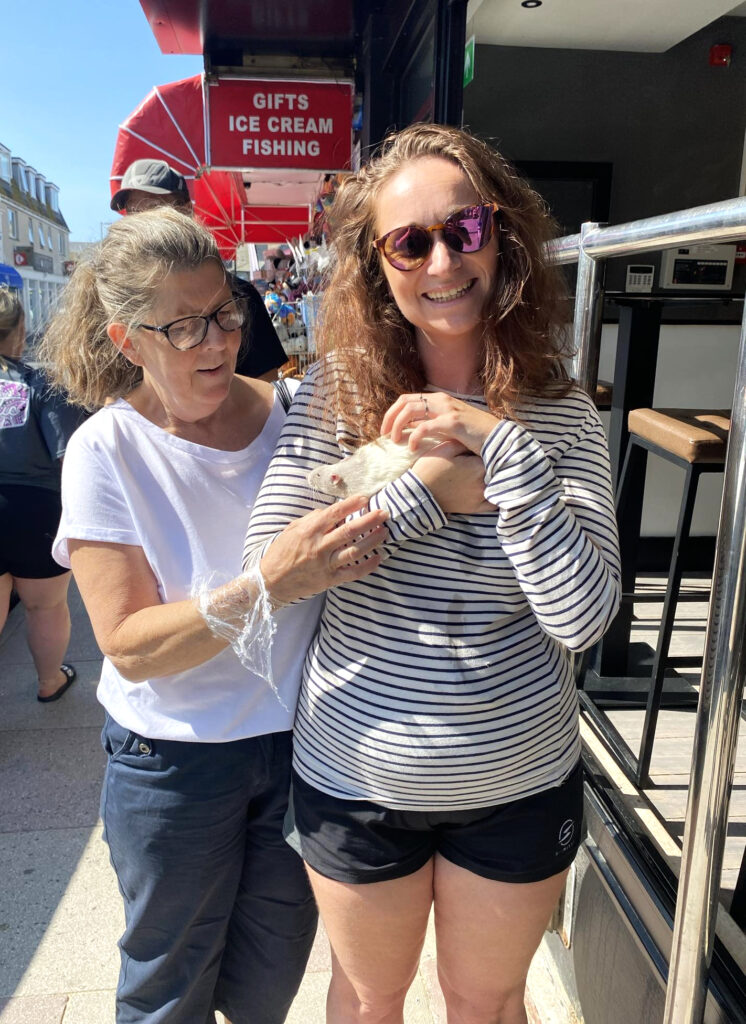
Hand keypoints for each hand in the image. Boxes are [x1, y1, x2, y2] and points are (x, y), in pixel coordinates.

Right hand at [260, 495, 387, 605]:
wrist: (271, 582)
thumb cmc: (281, 553)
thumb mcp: (292, 529)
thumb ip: (312, 519)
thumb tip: (331, 511)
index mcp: (309, 531)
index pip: (334, 513)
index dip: (351, 504)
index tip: (365, 498)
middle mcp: (319, 547)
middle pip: (349, 531)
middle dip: (369, 520)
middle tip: (384, 513)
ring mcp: (325, 565)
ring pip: (355, 551)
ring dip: (373, 541)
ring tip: (385, 532)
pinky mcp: (329, 580)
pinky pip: (353, 573)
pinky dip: (368, 566)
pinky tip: (378, 558)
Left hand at [381, 392, 499, 455]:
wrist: (499, 438)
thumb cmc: (474, 435)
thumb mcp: (449, 425)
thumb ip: (431, 422)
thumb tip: (409, 428)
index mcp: (439, 399)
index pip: (406, 399)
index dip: (392, 413)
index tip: (385, 429)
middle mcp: (441, 400)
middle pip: (404, 402)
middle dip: (389, 418)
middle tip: (384, 436)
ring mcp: (447, 409)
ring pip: (411, 410)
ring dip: (398, 426)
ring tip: (395, 441)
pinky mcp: (453, 422)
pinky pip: (425, 427)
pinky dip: (414, 437)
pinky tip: (412, 448)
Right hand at [412, 442, 494, 514]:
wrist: (419, 494)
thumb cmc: (430, 468)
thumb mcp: (445, 448)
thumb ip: (464, 442)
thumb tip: (478, 440)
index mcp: (478, 465)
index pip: (492, 454)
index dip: (488, 450)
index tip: (483, 448)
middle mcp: (483, 481)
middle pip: (496, 469)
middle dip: (492, 463)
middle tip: (485, 460)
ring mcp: (481, 496)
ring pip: (497, 485)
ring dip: (494, 478)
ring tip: (489, 473)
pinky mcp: (476, 507)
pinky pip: (494, 503)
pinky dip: (495, 496)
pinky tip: (492, 489)